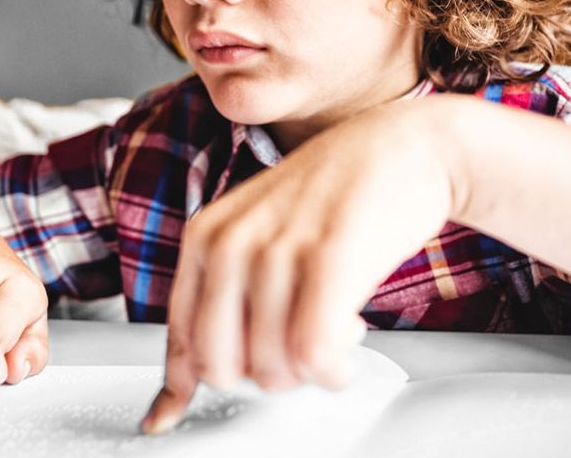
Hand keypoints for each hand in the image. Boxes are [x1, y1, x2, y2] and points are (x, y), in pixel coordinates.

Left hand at [142, 99, 458, 433]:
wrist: (402, 149)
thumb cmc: (332, 200)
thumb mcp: (257, 236)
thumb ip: (221, 301)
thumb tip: (177, 389)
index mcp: (204, 237)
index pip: (179, 340)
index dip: (180, 391)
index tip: (169, 421)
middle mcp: (230, 242)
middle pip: (223, 368)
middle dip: (264, 377)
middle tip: (298, 350)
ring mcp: (276, 248)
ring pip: (272, 368)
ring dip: (309, 370)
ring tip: (333, 327)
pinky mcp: (328, 258)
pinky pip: (315, 355)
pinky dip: (334, 370)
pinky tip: (350, 343)